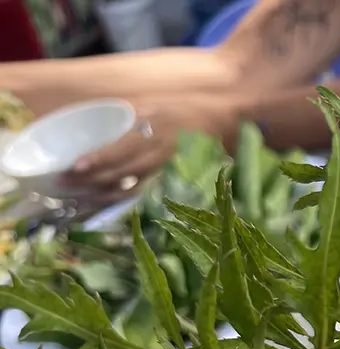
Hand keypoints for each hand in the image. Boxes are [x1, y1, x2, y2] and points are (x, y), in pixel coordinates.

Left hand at [60, 94, 236, 203]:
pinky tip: (108, 204)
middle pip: (124, 172)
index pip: (121, 148)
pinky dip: (127, 201)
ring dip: (105, 195)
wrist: (226, 118)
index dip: (97, 160)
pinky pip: (148, 194)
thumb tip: (90, 130)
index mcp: (156, 127)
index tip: (74, 167)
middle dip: (92, 180)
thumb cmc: (184, 109)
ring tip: (80, 199)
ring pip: (134, 188)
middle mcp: (163, 150)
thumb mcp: (152, 104)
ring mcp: (171, 168)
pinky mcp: (177, 181)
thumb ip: (126, 118)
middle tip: (65, 185)